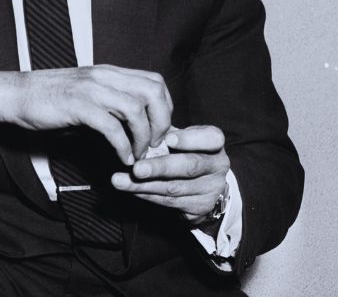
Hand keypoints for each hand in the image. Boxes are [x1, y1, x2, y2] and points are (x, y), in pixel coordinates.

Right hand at [0, 66, 172, 164]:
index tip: (159, 130)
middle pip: (153, 93)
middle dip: (161, 123)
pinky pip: (112, 128)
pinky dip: (122, 147)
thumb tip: (135, 126)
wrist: (16, 94)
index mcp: (109, 72)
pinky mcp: (79, 106)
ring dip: (143, 138)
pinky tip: (121, 158)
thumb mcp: (86, 93)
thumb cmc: (49, 97)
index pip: (155, 82)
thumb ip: (110, 102)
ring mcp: (92, 89)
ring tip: (138, 155)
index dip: (165, 107)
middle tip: (154, 144)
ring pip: (136, 110)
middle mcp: (104, 76)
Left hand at [110, 125, 229, 225]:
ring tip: (120, 181)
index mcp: (215, 143)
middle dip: (160, 168)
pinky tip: (131, 189)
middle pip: (190, 166)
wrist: (204, 185)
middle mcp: (218, 167)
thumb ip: (167, 132)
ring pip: (174, 188)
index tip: (167, 139)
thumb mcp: (182, 137)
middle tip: (136, 168)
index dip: (190, 139)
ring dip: (144, 185)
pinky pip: (169, 202)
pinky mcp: (200, 208)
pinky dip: (147, 195)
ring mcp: (211, 190)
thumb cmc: (186, 152)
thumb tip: (138, 130)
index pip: (211, 138)